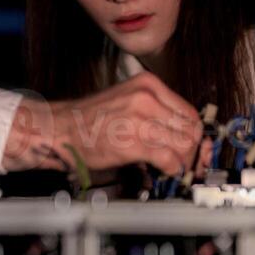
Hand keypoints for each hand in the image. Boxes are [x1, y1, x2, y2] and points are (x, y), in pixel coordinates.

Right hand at [2, 73, 203, 175]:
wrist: (60, 129)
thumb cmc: (88, 119)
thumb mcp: (126, 100)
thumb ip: (154, 110)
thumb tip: (180, 131)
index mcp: (147, 85)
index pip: (189, 111)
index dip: (194, 132)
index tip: (193, 144)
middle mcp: (146, 99)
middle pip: (190, 128)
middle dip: (191, 148)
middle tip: (186, 159)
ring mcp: (140, 120)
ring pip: (184, 144)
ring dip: (183, 160)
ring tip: (174, 165)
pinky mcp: (133, 143)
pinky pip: (169, 159)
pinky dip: (173, 168)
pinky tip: (165, 169)